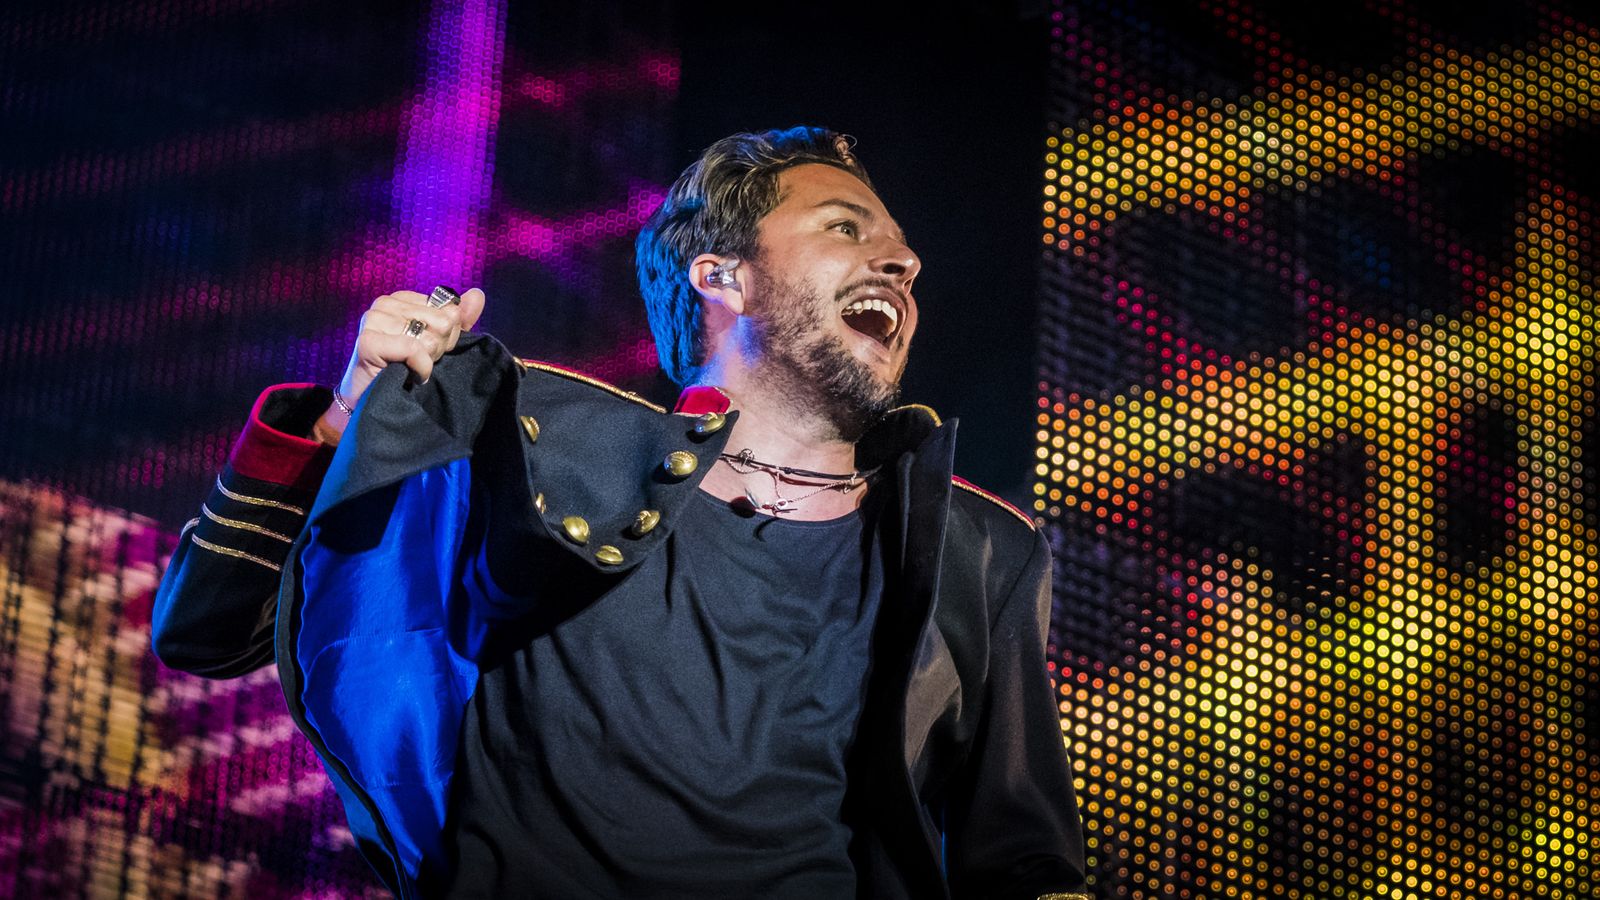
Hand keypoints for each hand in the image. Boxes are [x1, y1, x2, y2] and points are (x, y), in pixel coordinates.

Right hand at [312, 287, 486, 444]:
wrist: (374, 401)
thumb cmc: (406, 369)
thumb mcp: (439, 342)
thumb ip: (458, 319)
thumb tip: (477, 294)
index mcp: (402, 299)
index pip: (449, 309)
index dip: (448, 335)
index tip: (431, 350)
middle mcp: (385, 303)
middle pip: (442, 321)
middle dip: (438, 348)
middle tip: (419, 361)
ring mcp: (373, 320)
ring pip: (428, 337)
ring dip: (427, 360)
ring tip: (411, 367)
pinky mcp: (368, 341)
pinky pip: (413, 349)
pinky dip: (419, 368)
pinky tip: (408, 374)